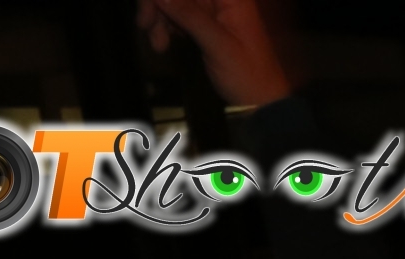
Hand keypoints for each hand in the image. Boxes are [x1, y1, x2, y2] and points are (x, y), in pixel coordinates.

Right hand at [137, 0, 290, 108]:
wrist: (259, 102)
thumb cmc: (249, 76)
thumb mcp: (219, 46)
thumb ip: (190, 17)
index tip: (150, 5)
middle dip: (157, 3)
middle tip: (145, 25)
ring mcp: (211, 10)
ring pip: (173, 1)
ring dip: (159, 18)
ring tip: (157, 45)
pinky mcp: (204, 23)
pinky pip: (176, 15)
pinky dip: (165, 27)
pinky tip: (163, 45)